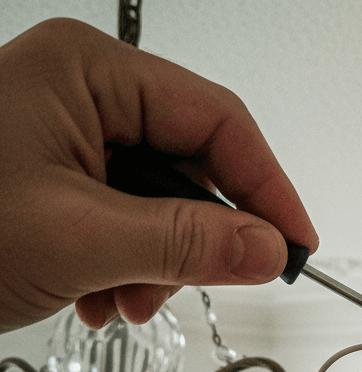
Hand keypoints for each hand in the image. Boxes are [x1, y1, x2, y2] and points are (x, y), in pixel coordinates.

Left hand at [0, 18, 317, 331]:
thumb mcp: (77, 240)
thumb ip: (187, 242)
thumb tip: (268, 248)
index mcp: (88, 71)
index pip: (219, 121)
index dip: (268, 187)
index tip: (296, 244)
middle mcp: (82, 92)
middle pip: (191, 164)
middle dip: (196, 238)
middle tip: (199, 284)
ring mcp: (67, 132)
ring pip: (160, 199)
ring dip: (159, 261)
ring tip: (126, 299)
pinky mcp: (55, 172)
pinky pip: (126, 215)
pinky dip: (127, 264)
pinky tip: (101, 294)